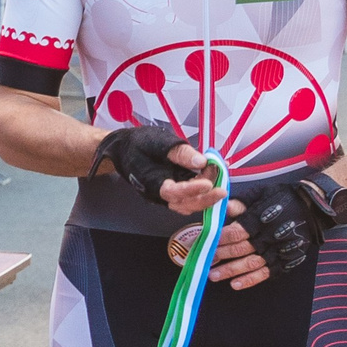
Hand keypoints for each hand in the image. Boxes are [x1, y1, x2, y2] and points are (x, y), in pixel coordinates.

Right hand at [93, 125, 219, 214]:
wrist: (124, 148)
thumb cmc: (138, 144)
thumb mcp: (160, 143)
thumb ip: (181, 153)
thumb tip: (202, 161)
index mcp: (153, 183)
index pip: (175, 192)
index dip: (193, 189)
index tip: (209, 183)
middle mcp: (160, 194)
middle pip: (186, 204)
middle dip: (206, 198)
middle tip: (222, 187)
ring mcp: (167, 195)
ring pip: (190, 203)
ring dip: (206, 194)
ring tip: (217, 173)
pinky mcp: (174, 190)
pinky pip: (190, 196)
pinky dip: (203, 189)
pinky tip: (211, 174)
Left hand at [206, 182, 324, 288]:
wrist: (312, 207)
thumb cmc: (281, 198)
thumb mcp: (260, 195)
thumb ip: (240, 204)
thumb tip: (221, 206)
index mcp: (261, 219)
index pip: (236, 232)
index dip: (220, 239)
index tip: (205, 243)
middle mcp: (269, 236)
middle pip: (241, 249)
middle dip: (221, 256)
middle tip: (205, 262)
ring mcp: (278, 250)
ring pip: (252, 263)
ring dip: (231, 270)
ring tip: (213, 276)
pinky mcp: (286, 261)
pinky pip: (266, 272)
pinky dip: (251, 279)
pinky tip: (235, 284)